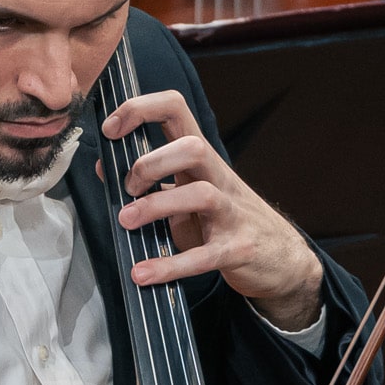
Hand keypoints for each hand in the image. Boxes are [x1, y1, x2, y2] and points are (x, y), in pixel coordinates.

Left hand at [103, 89, 323, 330]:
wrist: (281, 259)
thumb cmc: (225, 222)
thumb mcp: (187, 195)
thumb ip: (150, 181)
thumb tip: (104, 166)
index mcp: (202, 161)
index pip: (176, 111)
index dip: (140, 110)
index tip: (110, 129)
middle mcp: (219, 179)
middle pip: (192, 147)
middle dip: (150, 162)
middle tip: (127, 188)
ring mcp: (232, 214)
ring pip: (200, 195)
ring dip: (157, 205)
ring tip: (126, 221)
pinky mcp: (238, 250)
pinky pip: (204, 256)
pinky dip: (170, 265)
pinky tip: (142, 274)